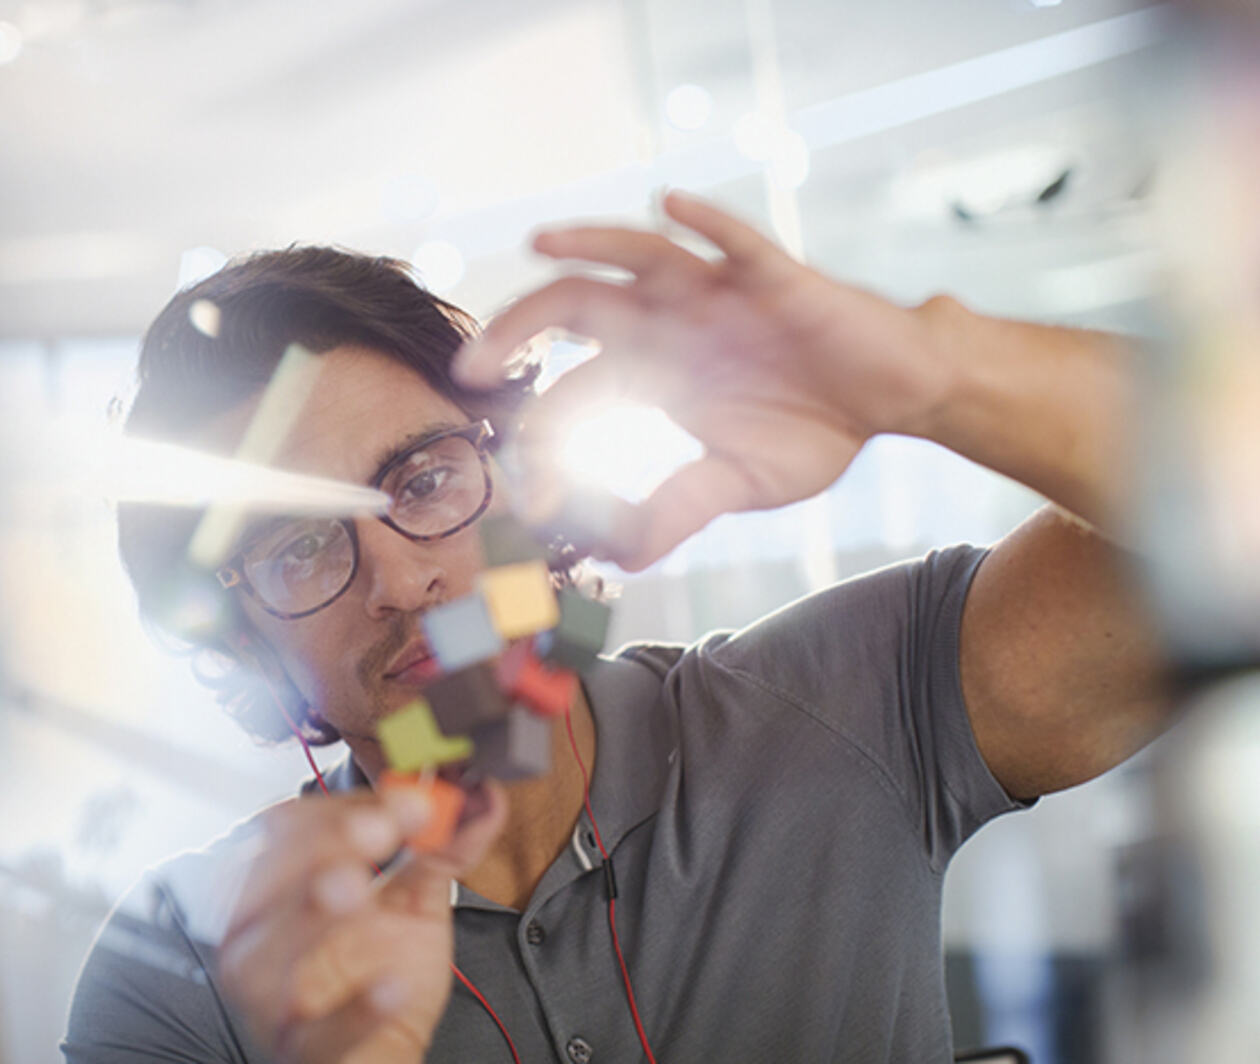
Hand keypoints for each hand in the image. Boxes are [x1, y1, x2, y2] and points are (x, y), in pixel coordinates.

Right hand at [218, 784, 506, 1063]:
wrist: (384, 1048)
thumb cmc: (384, 970)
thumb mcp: (414, 901)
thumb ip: (443, 850)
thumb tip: (483, 800)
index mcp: (284, 888)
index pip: (287, 831)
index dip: (343, 809)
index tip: (407, 800)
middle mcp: (261, 940)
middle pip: (262, 884)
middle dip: (321, 846)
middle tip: (380, 829)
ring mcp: (276, 1000)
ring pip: (264, 957)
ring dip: (310, 915)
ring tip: (359, 889)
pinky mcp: (307, 1050)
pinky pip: (319, 1030)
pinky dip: (353, 1008)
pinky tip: (389, 985)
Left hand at [454, 191, 952, 569]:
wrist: (891, 395)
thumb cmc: (814, 429)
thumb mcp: (738, 482)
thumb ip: (678, 508)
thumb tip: (622, 555)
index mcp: (654, 374)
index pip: (575, 393)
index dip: (542, 435)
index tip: (527, 489)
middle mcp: (670, 325)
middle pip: (576, 309)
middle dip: (519, 330)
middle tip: (471, 367)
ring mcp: (718, 295)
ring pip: (640, 255)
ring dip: (590, 244)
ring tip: (541, 242)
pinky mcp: (774, 278)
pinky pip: (736, 240)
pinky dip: (706, 221)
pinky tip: (671, 202)